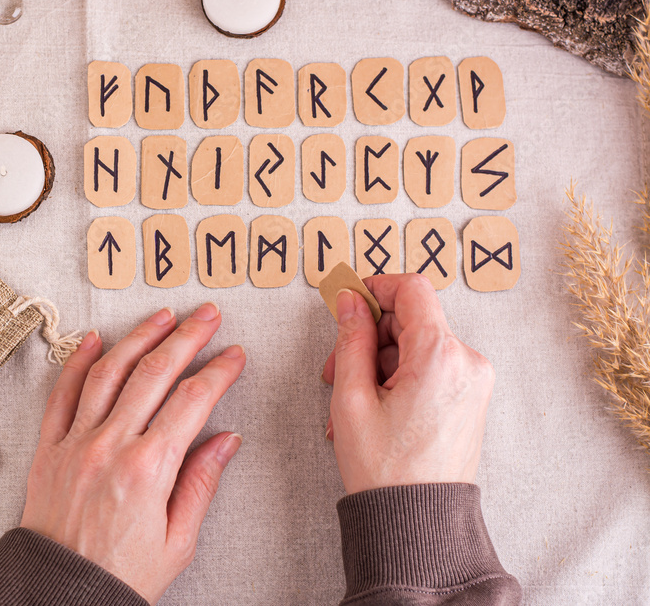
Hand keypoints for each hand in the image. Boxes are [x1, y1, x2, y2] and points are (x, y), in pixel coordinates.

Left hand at [20, 303, 244, 603]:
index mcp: (148, 469)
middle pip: (154, 373)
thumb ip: (201, 484)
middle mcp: (110, 446)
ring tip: (161, 317)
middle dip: (186, 338)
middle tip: (206, 316)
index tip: (233, 355)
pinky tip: (94, 339)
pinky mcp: (48, 448)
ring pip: (109, 372)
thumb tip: (226, 441)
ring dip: (138, 337)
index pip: (192, 401)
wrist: (59, 595)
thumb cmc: (120, 576)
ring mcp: (75, 442)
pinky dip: (77, 361)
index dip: (218, 372)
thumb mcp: (177, 541)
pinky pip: (62, 393)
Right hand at [322, 274, 494, 493]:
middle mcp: (468, 363)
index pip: (412, 290)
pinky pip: (431, 368)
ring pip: (418, 346)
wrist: (418, 524)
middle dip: (370, 337)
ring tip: (352, 402)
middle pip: (412, 320)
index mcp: (441, 356)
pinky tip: (374, 408)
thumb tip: (351, 301)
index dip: (375, 288)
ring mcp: (474, 382)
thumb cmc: (386, 470)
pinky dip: (400, 379)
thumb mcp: (352, 397)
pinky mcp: (471, 398)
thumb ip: (351, 339)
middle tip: (336, 369)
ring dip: (380, 363)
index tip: (350, 301)